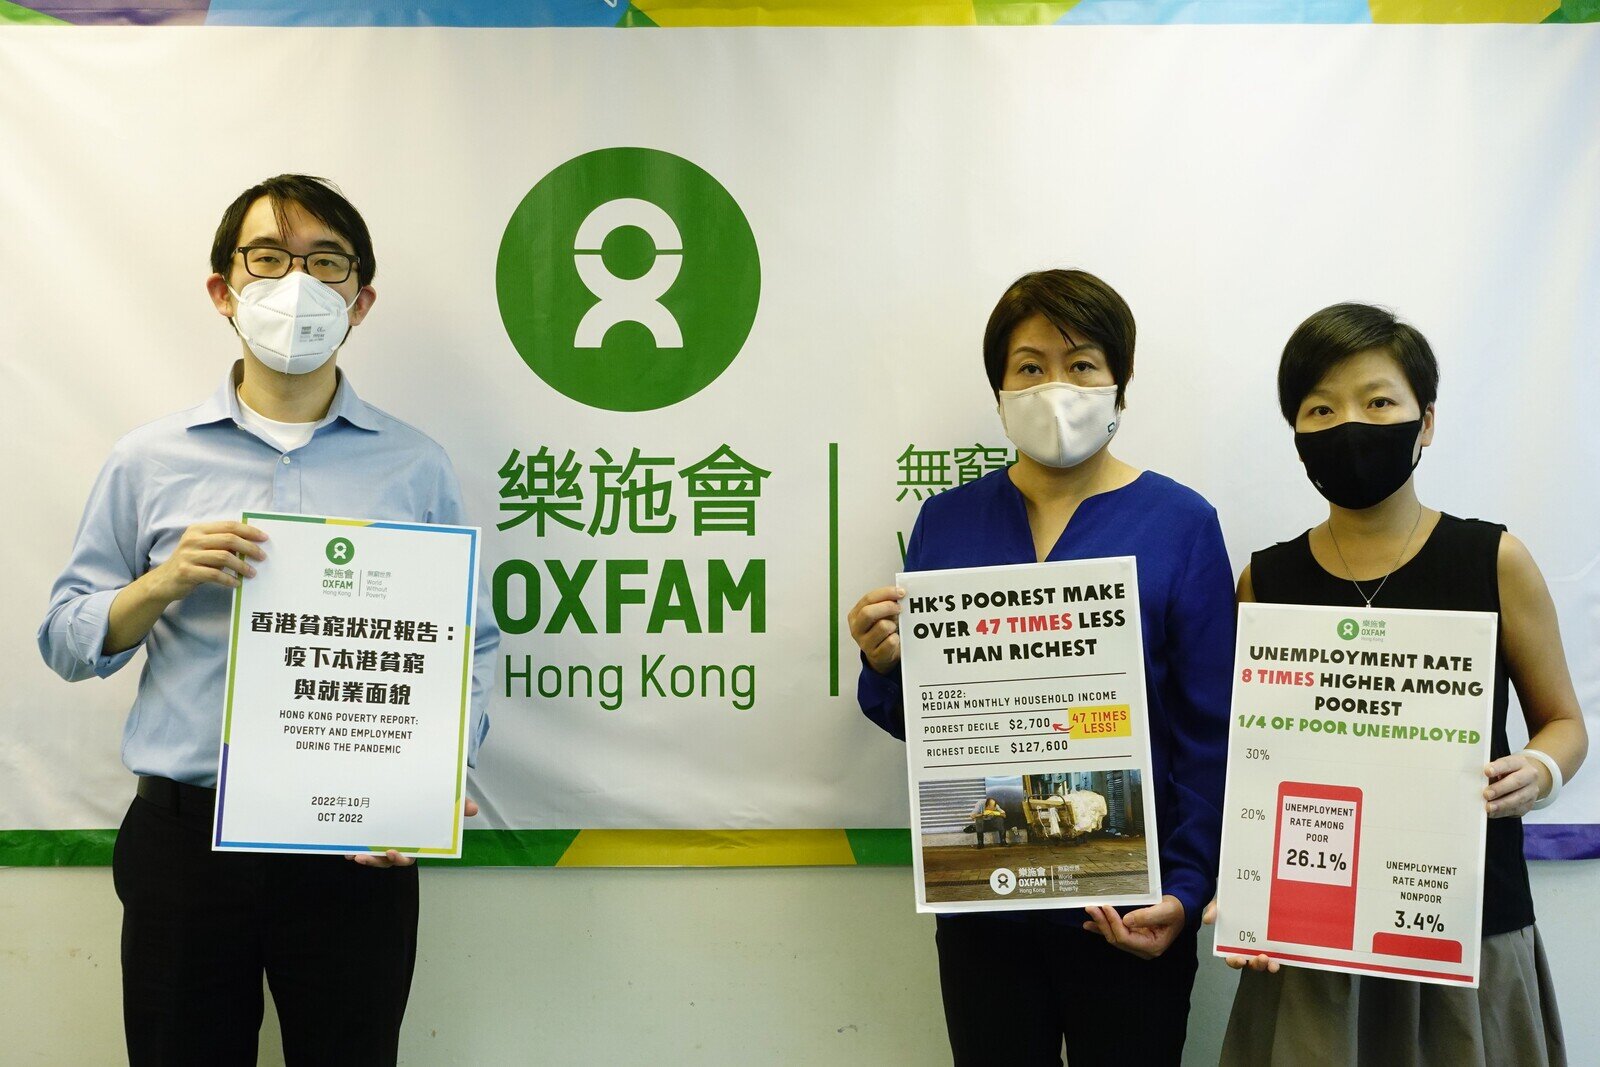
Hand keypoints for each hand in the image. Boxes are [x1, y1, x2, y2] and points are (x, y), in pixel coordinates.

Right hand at [148, 521, 267, 601]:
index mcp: (199, 529)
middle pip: (229, 539)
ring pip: (224, 557)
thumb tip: (252, 544)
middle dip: (250, 548)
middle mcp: (193, 539)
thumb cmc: (191, 563)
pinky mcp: (186, 571)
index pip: (229, 526)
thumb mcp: (204, 548)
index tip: (265, 538)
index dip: (249, 531)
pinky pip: (214, 574)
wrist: (164, 581)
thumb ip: (221, 544)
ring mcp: (188, 555)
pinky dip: (228, 579)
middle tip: (262, 557)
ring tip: (252, 573)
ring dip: (242, 566)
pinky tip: (236, 583)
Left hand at [348, 797, 477, 867]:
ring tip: (353, 855)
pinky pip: (360, 845)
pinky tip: (344, 846)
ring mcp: (382, 842)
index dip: (400, 858)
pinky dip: (351, 847)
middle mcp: (397, 845)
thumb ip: (457, 807)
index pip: (408, 856)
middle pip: (386, 860)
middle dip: (376, 861)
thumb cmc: (430, 804)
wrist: (414, 793)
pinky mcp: (370, 837)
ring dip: (362, 857)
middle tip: (365, 857)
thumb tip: (473, 809)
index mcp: (414, 842)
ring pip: (372, 855)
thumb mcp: (443, 804)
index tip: (393, 852)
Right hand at [848, 586, 904, 673]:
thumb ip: (884, 602)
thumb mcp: (879, 614)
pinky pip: (891, 642)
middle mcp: (856, 629)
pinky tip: (894, 638)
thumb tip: (899, 593)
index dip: (886, 593)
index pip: (868, 598)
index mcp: (855, 615)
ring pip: (882, 627)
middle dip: (888, 607)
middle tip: (900, 608)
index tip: (900, 592)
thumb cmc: (881, 629)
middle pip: (868, 612)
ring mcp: (864, 643)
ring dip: (893, 625)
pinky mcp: (875, 654)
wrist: (882, 654)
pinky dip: (897, 638)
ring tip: (894, 627)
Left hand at [1082, 895, 1184, 958]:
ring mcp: (1137, 944)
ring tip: (1089, 914)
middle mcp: (1143, 949)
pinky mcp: (1132, 937)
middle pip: (1117, 939)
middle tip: (1091, 907)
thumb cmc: (1175, 910)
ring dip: (1101, 925)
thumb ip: (1147, 916)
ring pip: (1114, 937)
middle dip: (1103, 923)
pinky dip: (1102, 928)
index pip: (1126, 938)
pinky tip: (1090, 925)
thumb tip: (1126, 920)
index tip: (1106, 907)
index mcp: (1152, 946)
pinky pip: (1115, 934)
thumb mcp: (1166, 910)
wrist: (1179, 910)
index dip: (1114, 923)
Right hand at [1202, 899, 1278, 971]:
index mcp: (1232, 944)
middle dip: (1256, 964)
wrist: (1247, 894)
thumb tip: (1208, 919)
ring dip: (1269, 965)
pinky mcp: (1274, 943)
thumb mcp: (1220, 904)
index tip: (1241, 959)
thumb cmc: (1231, 903)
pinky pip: (1278, 954)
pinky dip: (1281, 957)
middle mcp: (1247, 949)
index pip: (1231, 958)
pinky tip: (1284, 955)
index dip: (1235, 961)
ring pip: (1265, 963)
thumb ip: (1214, 910)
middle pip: (1251, 963)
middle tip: (1261, 958)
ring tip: (1273, 963)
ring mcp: (1261, 948)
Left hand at [1484, 753, 1549, 818]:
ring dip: (1502, 804)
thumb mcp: (1501, 767)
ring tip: (1489, 807)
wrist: (1527, 779)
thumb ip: (1491, 773)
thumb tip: (1476, 782)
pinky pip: (1517, 809)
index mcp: (1520, 762)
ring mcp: (1532, 791)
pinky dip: (1503, 812)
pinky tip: (1493, 813)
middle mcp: (1529, 775)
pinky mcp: (1529, 804)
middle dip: (1500, 789)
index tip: (1486, 772)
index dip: (1498, 768)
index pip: (1509, 763)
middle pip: (1516, 781)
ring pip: (1519, 798)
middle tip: (1486, 794)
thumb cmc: (1508, 772)